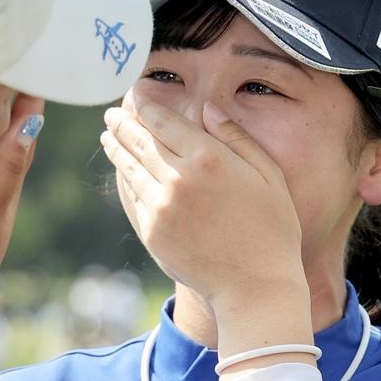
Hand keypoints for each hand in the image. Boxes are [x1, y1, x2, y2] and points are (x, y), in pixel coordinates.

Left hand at [101, 95, 307, 312]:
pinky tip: (123, 170)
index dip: (145, 105)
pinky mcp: (152, 232)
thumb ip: (236, 137)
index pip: (164, 122)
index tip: (135, 95)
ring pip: (130, 168)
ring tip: (108, 136)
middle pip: (140, 141)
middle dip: (123, 124)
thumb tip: (206, 107)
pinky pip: (133, 197)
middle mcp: (179, 179)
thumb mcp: (267, 174)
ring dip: (117, 149)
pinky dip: (125, 179)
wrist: (255, 285)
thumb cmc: (272, 228)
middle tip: (111, 114)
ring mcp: (161, 207)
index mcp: (209, 158)